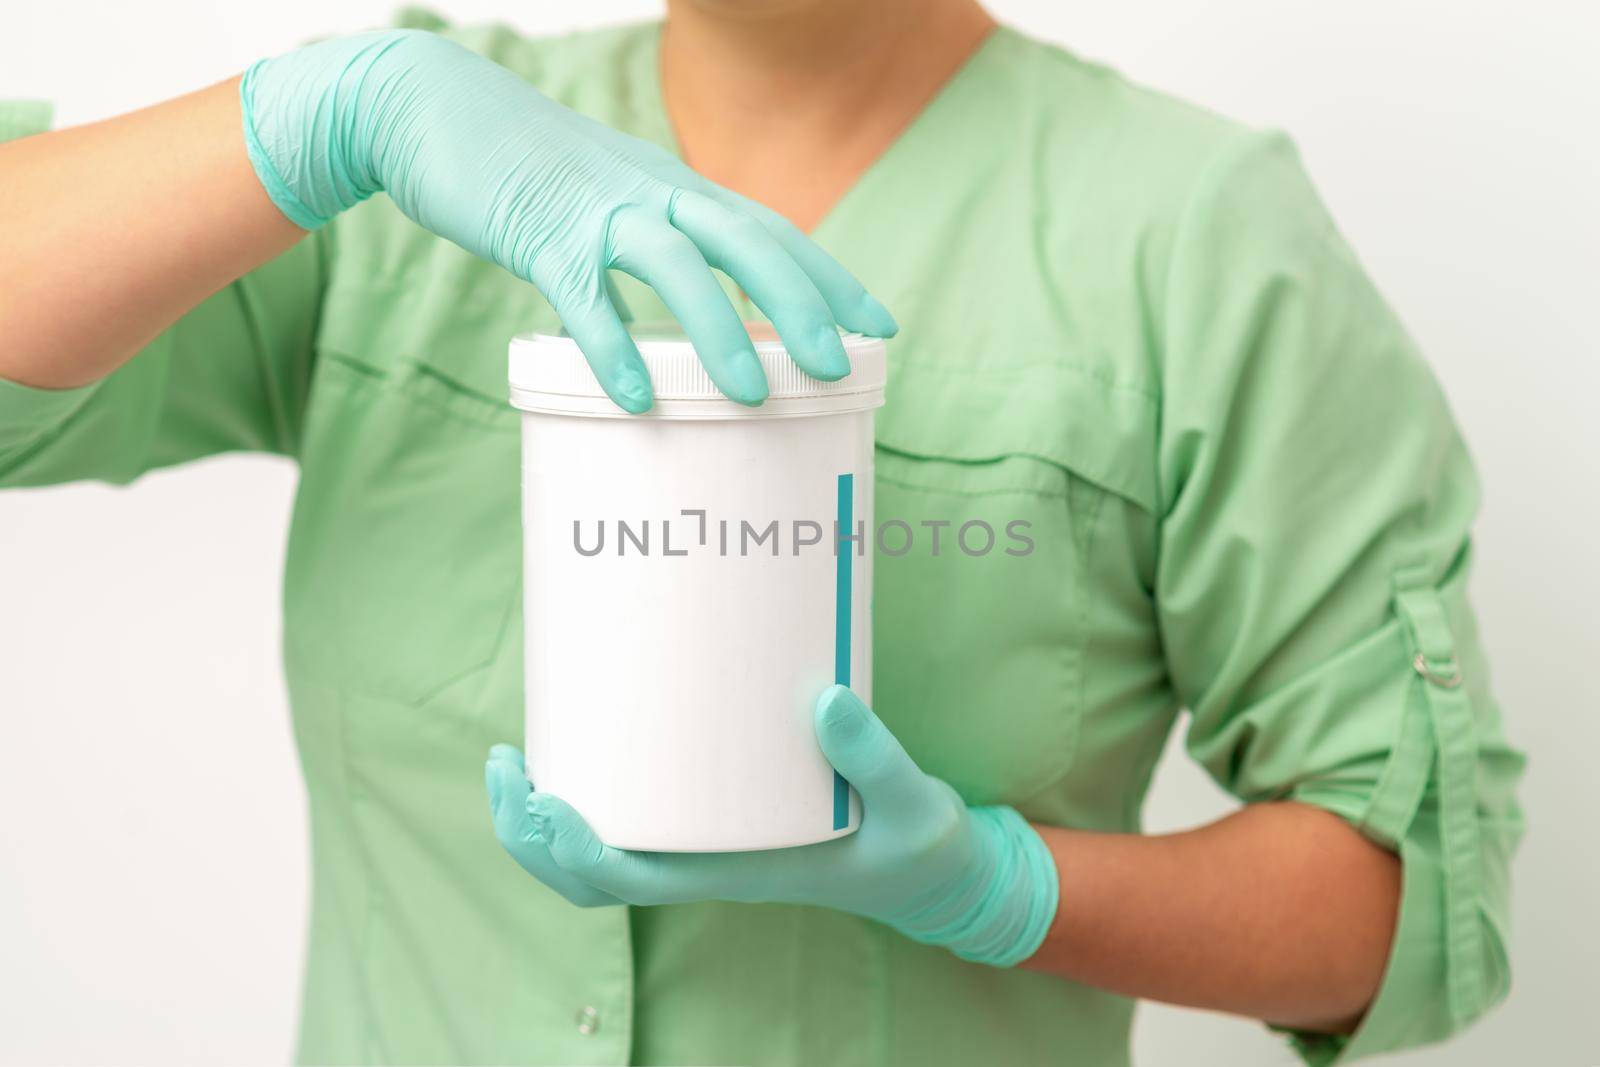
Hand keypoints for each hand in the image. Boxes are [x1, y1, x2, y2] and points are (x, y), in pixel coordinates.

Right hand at [240, 29, 897, 411]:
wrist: (427, 106)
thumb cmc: (522, 167)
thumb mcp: (605, 198)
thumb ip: (644, 250)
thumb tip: (671, 327)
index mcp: (672, 186)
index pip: (770, 229)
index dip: (828, 277)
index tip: (878, 325)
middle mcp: (649, 190)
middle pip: (745, 241)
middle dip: (800, 303)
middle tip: (840, 366)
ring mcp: (594, 207)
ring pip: (675, 264)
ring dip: (720, 331)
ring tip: (754, 398)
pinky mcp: (535, 230)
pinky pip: (582, 294)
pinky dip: (611, 346)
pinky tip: (636, 399)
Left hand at [486, 686, 1058, 966]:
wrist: (933, 871)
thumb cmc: (918, 847)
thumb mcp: (911, 803)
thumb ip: (873, 755)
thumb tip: (825, 697)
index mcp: (737, 872)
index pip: (628, 880)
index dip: (572, 848)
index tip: (542, 796)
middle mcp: (706, 863)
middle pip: (586, 877)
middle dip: (528, 829)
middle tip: (503, 761)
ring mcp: (705, 845)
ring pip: (596, 856)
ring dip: (538, 818)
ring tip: (511, 758)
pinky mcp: (715, 818)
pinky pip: (631, 821)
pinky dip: (585, 794)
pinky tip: (577, 745)